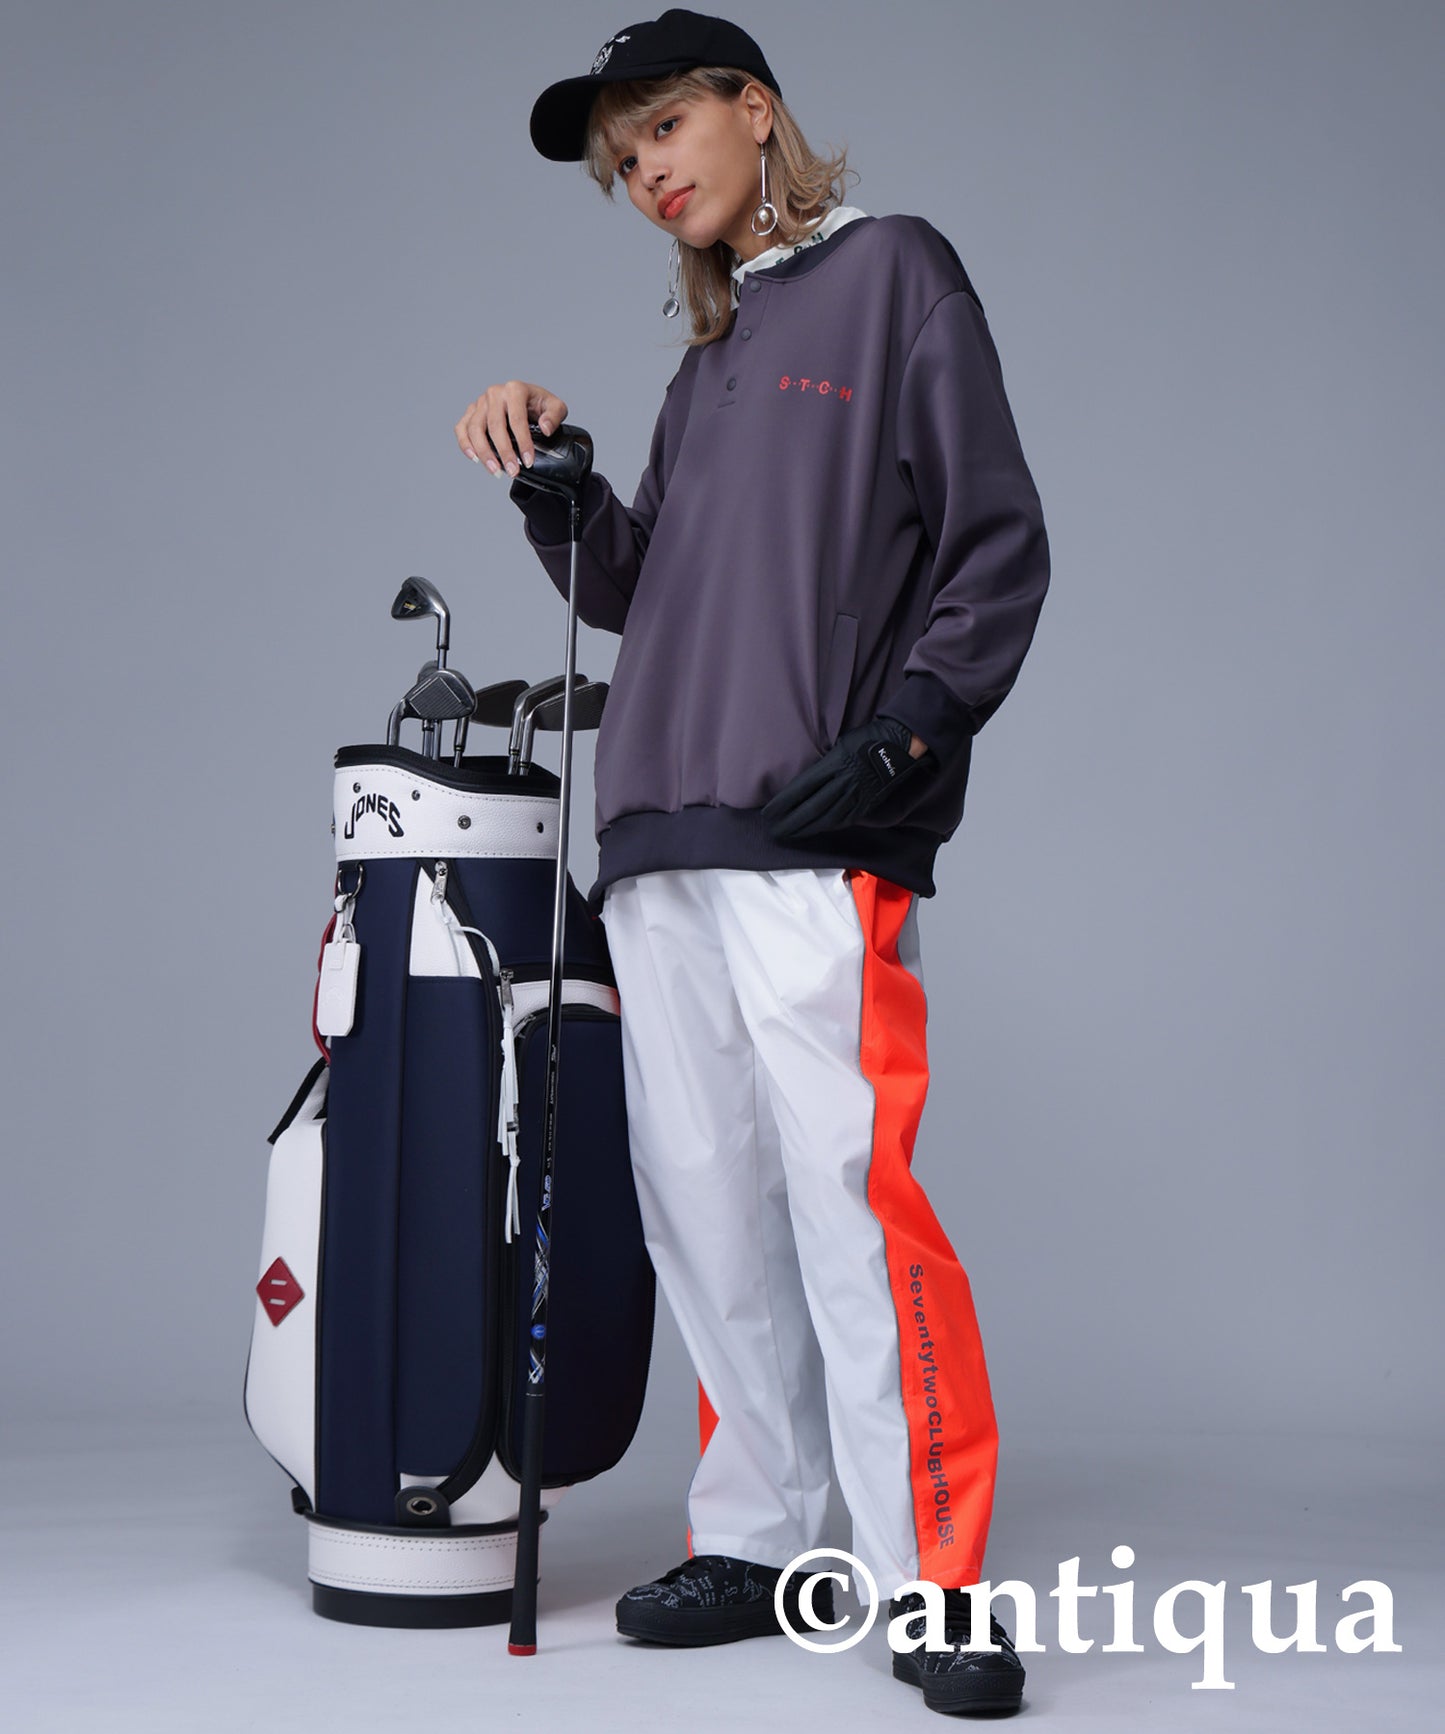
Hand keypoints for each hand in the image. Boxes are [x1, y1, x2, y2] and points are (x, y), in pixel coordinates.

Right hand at [454, 381, 568, 478]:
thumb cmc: (539, 405)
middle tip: (513, 472)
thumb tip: (545, 428)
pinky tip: (474, 458)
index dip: (523, 442)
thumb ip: (554, 416)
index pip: (516, 419)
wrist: (526, 399)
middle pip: (495, 425)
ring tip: (495, 471)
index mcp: (515, 389)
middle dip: (504, 452)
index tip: (529, 461)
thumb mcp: (556, 407)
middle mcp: (495, 393)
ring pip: (475, 428)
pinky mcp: (471, 411)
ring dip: (484, 452)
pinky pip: (462, 428)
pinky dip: (465, 444)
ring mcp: (481, 402)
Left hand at [760, 717, 937, 841]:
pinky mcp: (865, 805)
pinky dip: (825, 827)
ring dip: (805, 829)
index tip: (768, 812)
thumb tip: (805, 782)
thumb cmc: (867, 740)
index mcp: (834, 765)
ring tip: (789, 835)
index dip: (783, 803)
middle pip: (811, 807)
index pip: (802, 788)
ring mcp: (855, 796)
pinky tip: (814, 831)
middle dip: (790, 821)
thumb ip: (823, 765)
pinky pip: (843, 820)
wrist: (899, 747)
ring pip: (825, 818)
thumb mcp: (840, 745)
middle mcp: (843, 783)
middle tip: (773, 830)